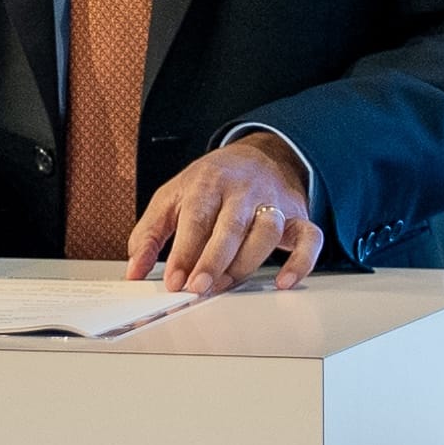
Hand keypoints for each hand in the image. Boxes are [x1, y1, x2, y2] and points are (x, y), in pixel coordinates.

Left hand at [124, 131, 321, 295]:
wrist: (256, 156)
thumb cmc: (209, 183)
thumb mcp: (171, 197)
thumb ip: (149, 233)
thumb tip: (134, 271)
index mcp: (207, 183)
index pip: (196, 218)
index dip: (184, 252)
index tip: (173, 281)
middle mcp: (242, 191)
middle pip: (231, 226)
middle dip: (213, 261)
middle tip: (197, 288)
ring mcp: (273, 202)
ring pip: (267, 232)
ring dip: (245, 264)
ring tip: (224, 286)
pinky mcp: (298, 217)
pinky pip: (310, 239)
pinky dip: (301, 262)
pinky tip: (283, 282)